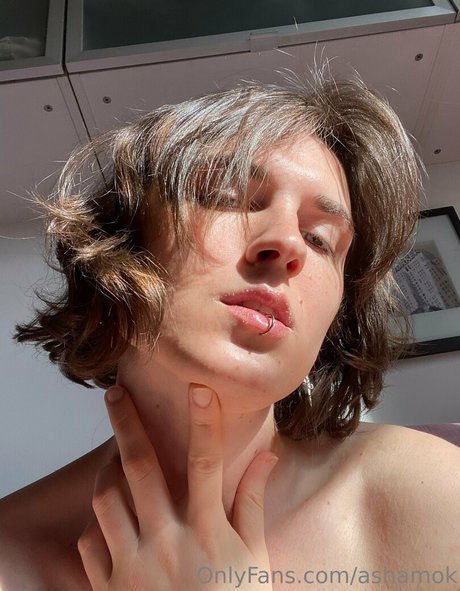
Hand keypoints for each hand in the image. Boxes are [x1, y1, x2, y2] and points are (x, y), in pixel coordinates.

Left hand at [78, 384, 278, 589]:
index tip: (198, 388)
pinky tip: (111, 521)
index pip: (205, 464)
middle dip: (127, 424)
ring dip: (108, 473)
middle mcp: (166, 543)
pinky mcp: (111, 590)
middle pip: (141, 468)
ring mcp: (134, 566)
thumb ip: (252, 505)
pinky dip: (98, 525)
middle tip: (116, 394)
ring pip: (106, 500)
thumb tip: (267, 457)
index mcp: (207, 533)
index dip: (204, 422)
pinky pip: (91, 543)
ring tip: (115, 462)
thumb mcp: (255, 561)